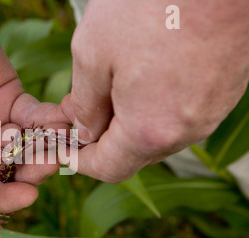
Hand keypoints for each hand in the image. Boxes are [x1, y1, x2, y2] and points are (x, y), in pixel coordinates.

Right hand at [0, 0, 67, 211]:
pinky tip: (63, 119)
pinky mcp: (12, 99)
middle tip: (49, 163)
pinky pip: (36, 117)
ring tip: (61, 142)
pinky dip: (51, 120)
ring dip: (45, 149)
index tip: (29, 196)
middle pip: (8, 173)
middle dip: (31, 172)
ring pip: (26, 148)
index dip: (2, 198)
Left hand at [62, 0, 248, 182]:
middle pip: (134, 153)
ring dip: (128, 119)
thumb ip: (86, 104)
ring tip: (108, 84)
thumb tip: (86, 130)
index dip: (80, 161)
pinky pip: (180, 113)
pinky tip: (142, 74)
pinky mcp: (224, 90)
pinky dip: (155, 105)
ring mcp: (211, 111)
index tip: (65, 147)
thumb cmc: (152, 4)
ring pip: (157, 133)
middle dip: (102, 137)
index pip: (109, 169)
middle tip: (79, 107)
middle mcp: (186, 131)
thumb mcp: (93, 54)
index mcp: (150, 130)